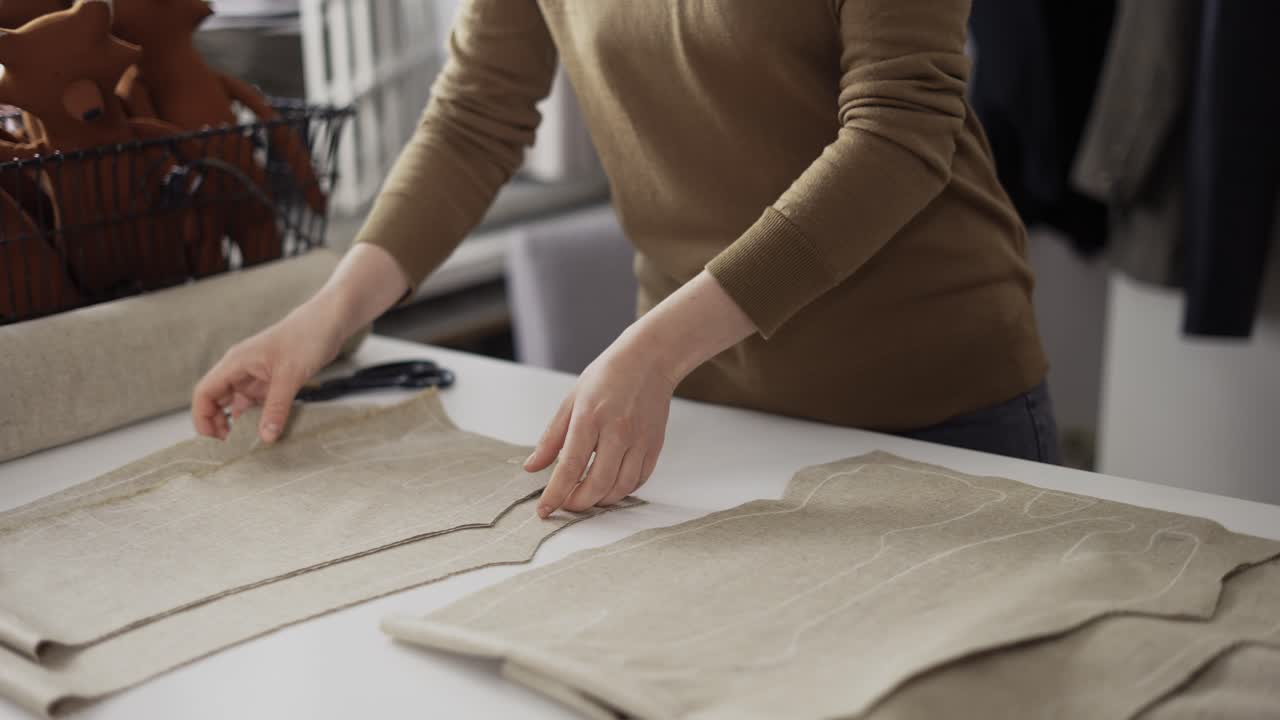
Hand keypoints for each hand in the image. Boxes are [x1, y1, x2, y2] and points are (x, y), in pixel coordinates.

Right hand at [191, 298, 345, 442]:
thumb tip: (265, 438)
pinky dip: (258, 418)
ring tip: (248, 446)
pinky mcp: (271, 381)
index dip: (202, 418)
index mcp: (235, 363)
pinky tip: (267, 432)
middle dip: (219, 425)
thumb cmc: (306, 337)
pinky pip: (258, 404)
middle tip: (231, 449)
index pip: (205, 393)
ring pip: (238, 405)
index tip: (212, 441)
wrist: (328, 322)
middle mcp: (240, 370)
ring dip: (240, 424)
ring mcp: (255, 376)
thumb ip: (276, 407)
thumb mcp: (290, 375)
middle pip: (216, 402)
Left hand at [523, 330, 676, 515]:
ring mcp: (639, 440)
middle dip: (579, 503)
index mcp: (590, 417)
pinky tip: (610, 486)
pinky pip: (639, 479)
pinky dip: (622, 490)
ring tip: (587, 497)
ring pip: (620, 488)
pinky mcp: (654, 445)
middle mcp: (617, 431)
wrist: (649, 359)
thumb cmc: (608, 376)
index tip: (544, 509)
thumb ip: (551, 437)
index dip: (555, 493)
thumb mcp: (572, 400)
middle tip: (567, 505)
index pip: (570, 466)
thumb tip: (531, 467)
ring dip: (601, 501)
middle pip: (597, 484)